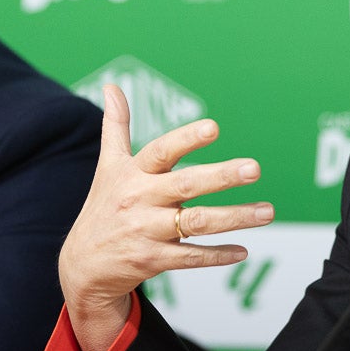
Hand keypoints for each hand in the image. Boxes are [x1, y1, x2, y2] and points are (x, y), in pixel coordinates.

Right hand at [58, 83, 274, 350]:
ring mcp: (146, 232)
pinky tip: (243, 250)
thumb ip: (116, 126)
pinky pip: (190, 257)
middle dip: (221, 176)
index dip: (186, 139)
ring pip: (196, 223)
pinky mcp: (152, 261)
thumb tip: (112, 85)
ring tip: (267, 212)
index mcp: (133, 174)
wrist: (83, 265)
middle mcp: (139, 200)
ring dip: (234, 218)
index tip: (213, 127)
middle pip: (185, 185)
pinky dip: (217, 255)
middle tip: (254, 168)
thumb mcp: (108, 167)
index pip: (161, 151)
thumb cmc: (104, 207)